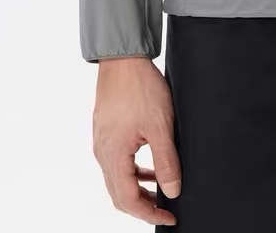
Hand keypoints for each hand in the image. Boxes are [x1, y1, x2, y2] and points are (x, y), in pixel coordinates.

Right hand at [91, 56, 181, 224]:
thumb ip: (166, 161)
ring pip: (118, 179)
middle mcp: (103, 153)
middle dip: (143, 206)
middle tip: (165, 209)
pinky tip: (150, 167)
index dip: (149, 213)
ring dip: (138, 189)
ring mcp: (102, 142)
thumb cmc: (139, 87)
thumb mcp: (160, 126)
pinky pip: (118, 162)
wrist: (122, 58)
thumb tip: (173, 189)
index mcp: (113, 156)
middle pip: (119, 194)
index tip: (169, 217)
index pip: (128, 200)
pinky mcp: (106, 131)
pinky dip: (134, 171)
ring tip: (161, 189)